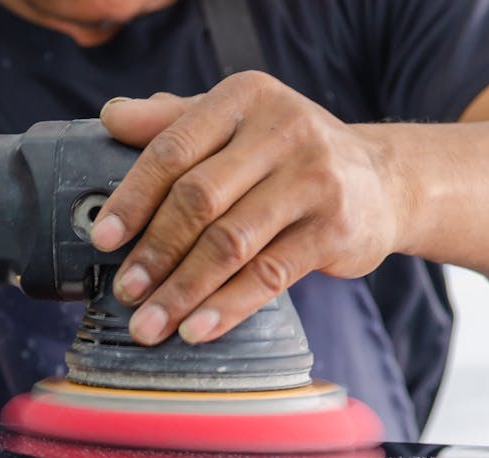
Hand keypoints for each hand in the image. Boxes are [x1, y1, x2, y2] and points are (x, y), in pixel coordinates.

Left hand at [96, 72, 406, 344]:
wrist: (384, 180)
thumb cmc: (287, 154)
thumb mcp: (235, 123)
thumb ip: (173, 121)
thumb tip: (110, 117)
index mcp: (245, 98)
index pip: (174, 150)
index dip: (133, 199)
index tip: (103, 240)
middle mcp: (283, 130)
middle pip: (199, 200)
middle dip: (154, 253)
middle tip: (125, 292)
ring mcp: (314, 179)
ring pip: (230, 244)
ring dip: (183, 290)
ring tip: (150, 324)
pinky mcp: (336, 228)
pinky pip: (269, 276)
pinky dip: (227, 307)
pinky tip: (197, 329)